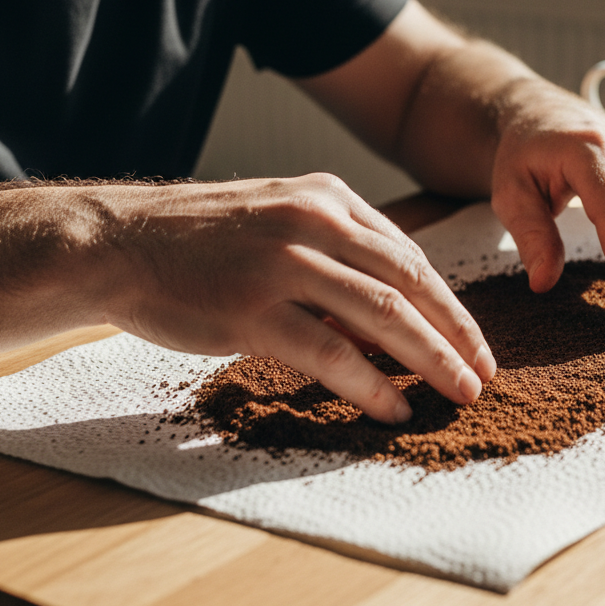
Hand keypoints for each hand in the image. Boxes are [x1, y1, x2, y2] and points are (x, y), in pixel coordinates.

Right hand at [96, 175, 494, 422]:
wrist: (120, 242)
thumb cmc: (201, 240)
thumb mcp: (278, 221)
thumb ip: (335, 254)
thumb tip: (389, 316)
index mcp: (327, 199)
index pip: (410, 254)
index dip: (450, 303)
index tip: (473, 340)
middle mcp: (315, 222)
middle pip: (411, 281)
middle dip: (457, 333)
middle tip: (485, 372)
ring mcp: (284, 263)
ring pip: (383, 314)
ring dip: (432, 358)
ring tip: (461, 392)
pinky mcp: (252, 308)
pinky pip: (330, 351)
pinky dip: (371, 383)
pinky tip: (394, 406)